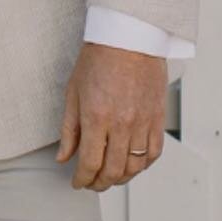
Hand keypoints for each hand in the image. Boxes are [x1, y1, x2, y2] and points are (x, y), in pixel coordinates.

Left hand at [56, 43, 166, 191]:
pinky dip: (143, 165)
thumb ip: (68, 130)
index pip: (90, 163)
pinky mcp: (158, 118)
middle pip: (113, 170)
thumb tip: (63, 157)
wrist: (128, 37)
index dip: (82, 179)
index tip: (77, 182)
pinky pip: (154, 153)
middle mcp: (121, 123)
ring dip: (121, 178)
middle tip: (92, 183)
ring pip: (135, 166)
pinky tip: (132, 164)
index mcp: (96, 117)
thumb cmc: (98, 59)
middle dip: (99, 183)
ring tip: (110, 177)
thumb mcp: (73, 92)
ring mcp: (143, 122)